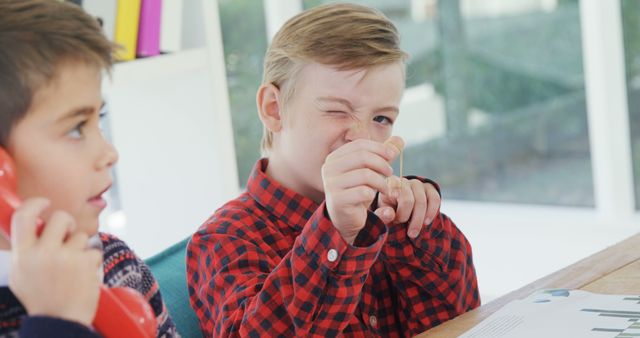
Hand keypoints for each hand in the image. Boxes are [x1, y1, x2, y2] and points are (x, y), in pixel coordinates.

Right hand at [9, 198, 102, 326]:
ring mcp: (66, 257)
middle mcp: (43, 253)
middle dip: (68, 223)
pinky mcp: (86, 263)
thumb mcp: (21, 273)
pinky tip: (83, 276)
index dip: (34, 204)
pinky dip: (92, 261)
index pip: (23, 217)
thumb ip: (25, 249)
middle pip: (61, 217)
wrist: (61, 320)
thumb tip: (36, 223)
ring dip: (80, 247)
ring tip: (73, 267)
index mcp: (23, 255)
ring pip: (80, 235)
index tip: (44, 202)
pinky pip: (94, 250)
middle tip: (67, 235)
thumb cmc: (41, 296)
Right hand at [322, 138, 399, 243]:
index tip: (392, 155)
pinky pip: (363, 192)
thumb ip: (383, 155)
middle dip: (382, 164)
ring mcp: (331, 184)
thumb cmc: (358, 190)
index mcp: (334, 158)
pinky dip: (374, 194)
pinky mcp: (338, 200)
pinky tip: (375, 197)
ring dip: (381, 181)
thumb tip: (400, 140)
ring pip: (365, 175)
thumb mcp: (370, 170)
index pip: (359, 145)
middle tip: (391, 173)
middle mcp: (329, 169)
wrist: (345, 217)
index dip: (379, 148)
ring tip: (385, 187)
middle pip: (362, 157)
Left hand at [374, 177, 440, 238]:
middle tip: (409, 233)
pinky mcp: (429, 188)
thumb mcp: (382, 213)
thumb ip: (383, 214)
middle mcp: (404, 181)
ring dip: (420, 219)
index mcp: (389, 185)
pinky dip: (432, 212)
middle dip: (410, 220)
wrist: (398, 206)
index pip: (397, 197)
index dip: (401, 214)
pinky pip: (435, 199)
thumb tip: (390, 214)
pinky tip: (426, 222)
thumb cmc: (388, 209)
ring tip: (415, 231)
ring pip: (422, 201)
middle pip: (410, 201)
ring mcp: (417, 183)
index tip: (397, 223)